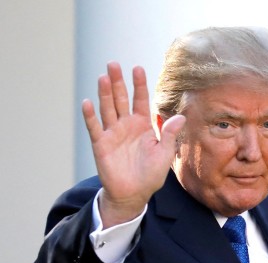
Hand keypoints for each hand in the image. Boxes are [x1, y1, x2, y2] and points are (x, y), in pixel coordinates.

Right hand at [81, 62, 185, 226]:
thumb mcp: (164, 155)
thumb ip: (170, 135)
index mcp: (143, 125)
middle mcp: (126, 125)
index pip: (140, 100)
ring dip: (104, 93)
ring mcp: (112, 133)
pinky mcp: (100, 144)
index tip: (137, 68)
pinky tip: (87, 102)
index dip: (139, 85)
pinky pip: (94, 127)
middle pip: (121, 99)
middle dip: (118, 82)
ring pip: (107, 108)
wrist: (133, 194)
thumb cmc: (150, 174)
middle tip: (114, 64)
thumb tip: (180, 117)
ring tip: (103, 77)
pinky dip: (90, 116)